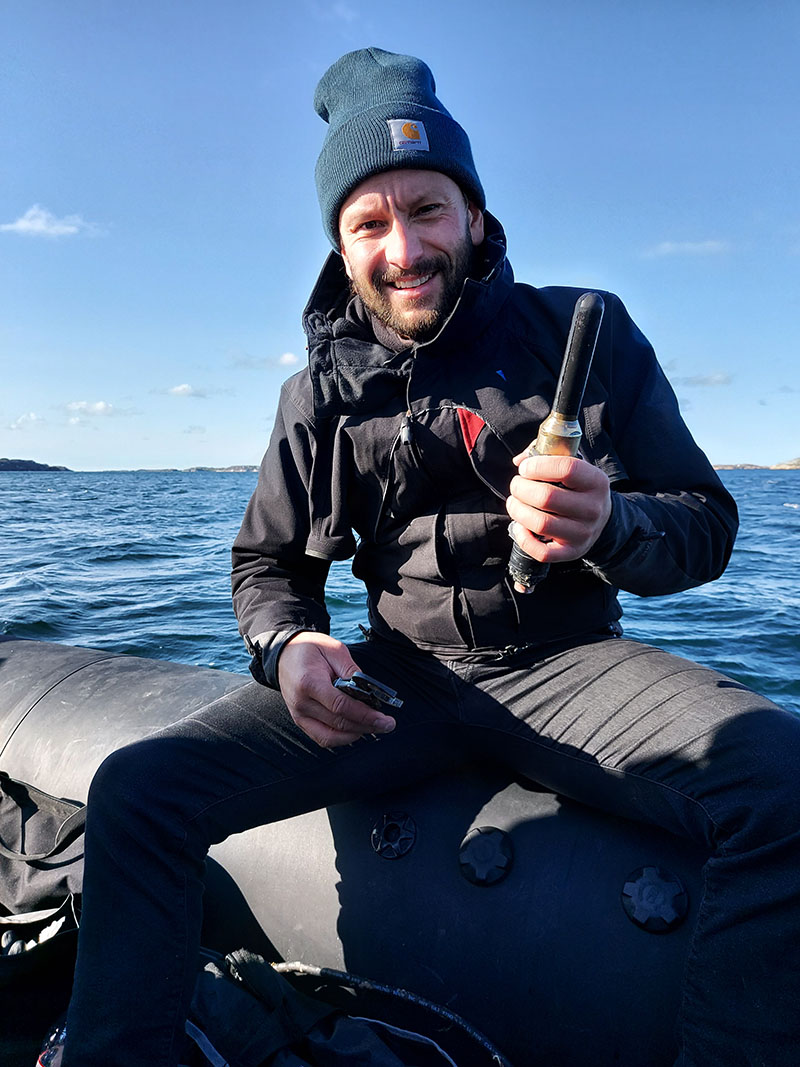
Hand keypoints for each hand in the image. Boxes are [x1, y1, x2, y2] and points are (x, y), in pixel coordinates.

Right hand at [277, 632, 396, 747]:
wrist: (284, 654)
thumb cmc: (310, 649)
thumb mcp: (334, 649)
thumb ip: (352, 670)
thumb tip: (369, 692)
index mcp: (310, 683)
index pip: (341, 706)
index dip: (365, 715)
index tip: (385, 719)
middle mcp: (302, 703)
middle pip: (339, 724)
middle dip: (367, 726)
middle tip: (388, 724)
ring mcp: (299, 715)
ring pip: (331, 737)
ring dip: (355, 735)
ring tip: (374, 727)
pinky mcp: (300, 721)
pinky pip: (322, 738)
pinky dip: (341, 738)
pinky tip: (356, 730)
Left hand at [506, 452, 611, 562]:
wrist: (602, 519)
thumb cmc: (578, 488)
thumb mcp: (574, 467)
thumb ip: (547, 455)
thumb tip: (519, 461)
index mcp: (596, 482)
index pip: (567, 469)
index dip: (538, 466)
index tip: (525, 468)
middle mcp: (593, 509)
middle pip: (547, 497)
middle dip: (521, 488)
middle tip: (516, 485)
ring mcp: (583, 533)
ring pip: (541, 524)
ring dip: (518, 510)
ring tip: (514, 502)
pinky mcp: (572, 552)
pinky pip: (542, 553)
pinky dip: (524, 539)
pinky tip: (520, 526)